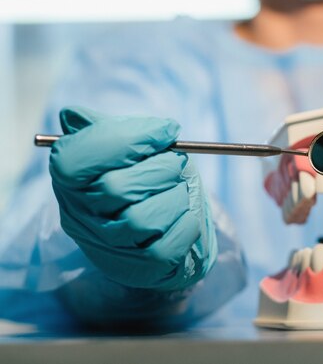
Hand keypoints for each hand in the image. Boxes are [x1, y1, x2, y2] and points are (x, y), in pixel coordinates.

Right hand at [49, 107, 215, 291]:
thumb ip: (108, 129)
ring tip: (182, 192)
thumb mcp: (131, 147)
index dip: (124, 138)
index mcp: (72, 181)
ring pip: (142, 220)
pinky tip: (187, 216)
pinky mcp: (139, 270)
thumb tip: (75, 117)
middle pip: (115, 188)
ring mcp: (109, 247)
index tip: (166, 130)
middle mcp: (81, 217)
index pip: (72, 160)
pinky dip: (186, 226)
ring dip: (176, 198)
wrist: (170, 223)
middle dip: (161, 169)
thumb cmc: (150, 178)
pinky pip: (165, 249)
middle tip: (179, 164)